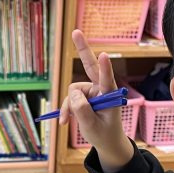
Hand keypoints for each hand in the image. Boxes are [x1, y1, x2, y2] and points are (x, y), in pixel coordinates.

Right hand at [60, 30, 133, 170]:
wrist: (106, 141)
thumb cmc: (103, 134)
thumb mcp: (91, 126)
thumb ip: (82, 110)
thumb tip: (72, 93)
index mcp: (110, 96)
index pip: (107, 80)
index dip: (105, 68)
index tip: (104, 55)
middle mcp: (101, 89)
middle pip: (91, 66)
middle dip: (82, 50)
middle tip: (76, 32)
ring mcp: (92, 91)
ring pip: (73, 91)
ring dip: (67, 106)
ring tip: (65, 121)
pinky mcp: (84, 95)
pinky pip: (70, 98)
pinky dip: (65, 109)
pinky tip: (63, 121)